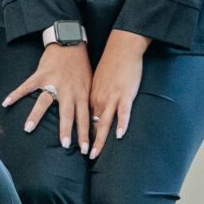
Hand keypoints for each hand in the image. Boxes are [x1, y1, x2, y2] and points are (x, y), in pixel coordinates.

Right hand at [4, 39, 90, 151]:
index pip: (84, 117)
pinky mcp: (41, 74)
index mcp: (81, 93)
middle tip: (65, 145)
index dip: (84, 134)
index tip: (85, 150)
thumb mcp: (89, 83)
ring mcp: (53, 82)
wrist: (70, 42)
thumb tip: (90, 121)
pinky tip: (6, 102)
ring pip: (45, 102)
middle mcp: (68, 90)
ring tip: (28, 129)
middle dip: (67, 130)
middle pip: (68, 113)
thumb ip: (86, 100)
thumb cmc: (80, 65)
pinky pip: (27, 86)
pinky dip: (16, 94)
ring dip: (36, 116)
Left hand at [89, 30, 148, 160]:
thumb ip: (94, 95)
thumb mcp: (97, 81)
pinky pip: (123, 112)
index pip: (85, 118)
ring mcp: (112, 97)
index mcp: (91, 95)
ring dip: (99, 139)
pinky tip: (119, 135)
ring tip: (94, 154)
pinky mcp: (125, 94)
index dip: (82, 133)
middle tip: (83, 156)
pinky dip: (121, 124)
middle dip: (87, 141)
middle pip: (92, 123)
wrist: (122, 47)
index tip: (78, 146)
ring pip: (105, 121)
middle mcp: (99, 98)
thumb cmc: (110, 64)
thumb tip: (91, 108)